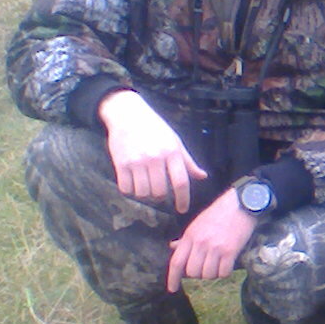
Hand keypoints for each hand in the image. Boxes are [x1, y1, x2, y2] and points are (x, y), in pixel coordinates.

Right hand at [99, 90, 206, 213]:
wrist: (128, 114)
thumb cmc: (155, 128)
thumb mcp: (175, 141)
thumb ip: (188, 161)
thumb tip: (203, 176)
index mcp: (172, 152)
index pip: (181, 182)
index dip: (183, 199)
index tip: (182, 209)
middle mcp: (155, 158)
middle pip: (160, 192)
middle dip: (161, 197)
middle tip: (159, 192)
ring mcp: (137, 161)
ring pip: (143, 193)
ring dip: (145, 194)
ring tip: (145, 186)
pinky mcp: (121, 163)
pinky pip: (126, 189)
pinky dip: (130, 191)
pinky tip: (132, 183)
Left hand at [166, 188, 258, 291]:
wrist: (241, 204)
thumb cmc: (219, 213)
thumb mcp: (197, 224)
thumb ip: (186, 238)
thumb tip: (173, 247)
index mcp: (190, 236)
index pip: (176, 262)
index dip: (172, 278)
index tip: (172, 289)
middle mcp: (200, 243)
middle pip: (192, 272)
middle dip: (198, 274)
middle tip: (206, 267)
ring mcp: (215, 247)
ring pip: (208, 274)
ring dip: (212, 273)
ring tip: (218, 264)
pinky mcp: (230, 251)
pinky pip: (223, 272)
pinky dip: (224, 272)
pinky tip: (227, 264)